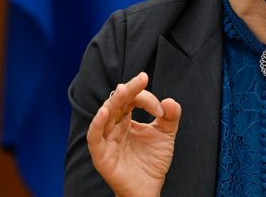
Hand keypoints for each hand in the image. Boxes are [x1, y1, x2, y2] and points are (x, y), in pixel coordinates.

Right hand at [86, 72, 181, 196]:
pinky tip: (105, 112)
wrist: (148, 188)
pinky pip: (94, 137)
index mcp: (126, 119)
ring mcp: (106, 140)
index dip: (147, 100)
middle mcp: (114, 126)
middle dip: (129, 89)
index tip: (162, 111)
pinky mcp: (101, 155)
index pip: (132, 100)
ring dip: (114, 101)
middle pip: (117, 102)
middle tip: (142, 78)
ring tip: (123, 90)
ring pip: (105, 115)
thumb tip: (169, 101)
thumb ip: (171, 116)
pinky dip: (97, 124)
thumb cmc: (153, 161)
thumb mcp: (166, 134)